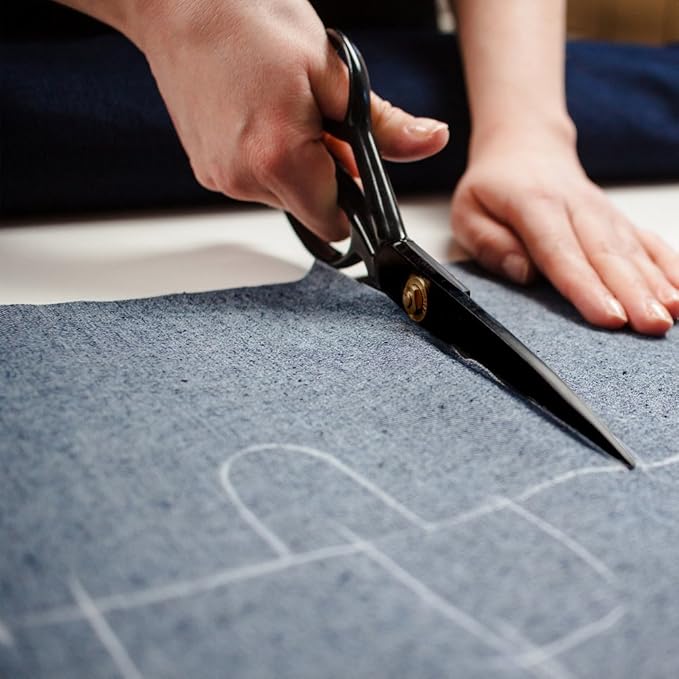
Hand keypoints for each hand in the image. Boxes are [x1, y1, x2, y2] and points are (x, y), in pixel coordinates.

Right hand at [128, 0, 447, 240]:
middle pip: (309, 208)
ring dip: (296, 163)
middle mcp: (244, 179)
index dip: (354, 201)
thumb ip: (383, 123)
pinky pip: (255, 180)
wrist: (174, 2)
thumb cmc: (247, 17)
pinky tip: (261, 115)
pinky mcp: (207, 169)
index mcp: (279, 159)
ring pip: (283, 194)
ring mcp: (221, 177)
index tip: (354, 166)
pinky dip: (268, 157)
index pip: (333, 224)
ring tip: (284, 108)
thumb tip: (430, 142)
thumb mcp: (334, 68)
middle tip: (318, 118)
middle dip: (326, 174)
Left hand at [450, 122, 678, 334]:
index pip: (560, 252)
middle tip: (650, 326)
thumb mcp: (467, 213)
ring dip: (654, 283)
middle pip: (605, 254)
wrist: (525, 147)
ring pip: (631, 249)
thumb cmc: (493, 187)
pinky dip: (668, 265)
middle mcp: (575, 207)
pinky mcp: (617, 219)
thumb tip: (523, 273)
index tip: (608, 317)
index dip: (586, 287)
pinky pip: (647, 241)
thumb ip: (490, 244)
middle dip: (631, 293)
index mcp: (533, 205)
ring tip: (670, 315)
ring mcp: (602, 212)